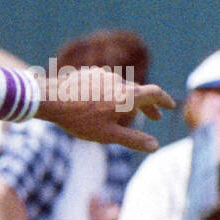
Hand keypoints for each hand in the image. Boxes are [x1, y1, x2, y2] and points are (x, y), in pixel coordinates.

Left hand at [36, 68, 173, 151]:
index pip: (155, 94)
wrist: (49, 99)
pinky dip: (111, 93)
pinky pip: (105, 83)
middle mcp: (119, 81)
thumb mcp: (107, 134)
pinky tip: (101, 102)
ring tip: (124, 112)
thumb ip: (133, 139)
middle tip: (154, 116)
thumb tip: (155, 146)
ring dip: (128, 99)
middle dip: (148, 105)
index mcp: (127, 96)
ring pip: (121, 87)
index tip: (170, 106)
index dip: (165, 100)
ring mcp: (103, 75)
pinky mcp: (89, 73)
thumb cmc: (78, 119)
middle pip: (139, 91)